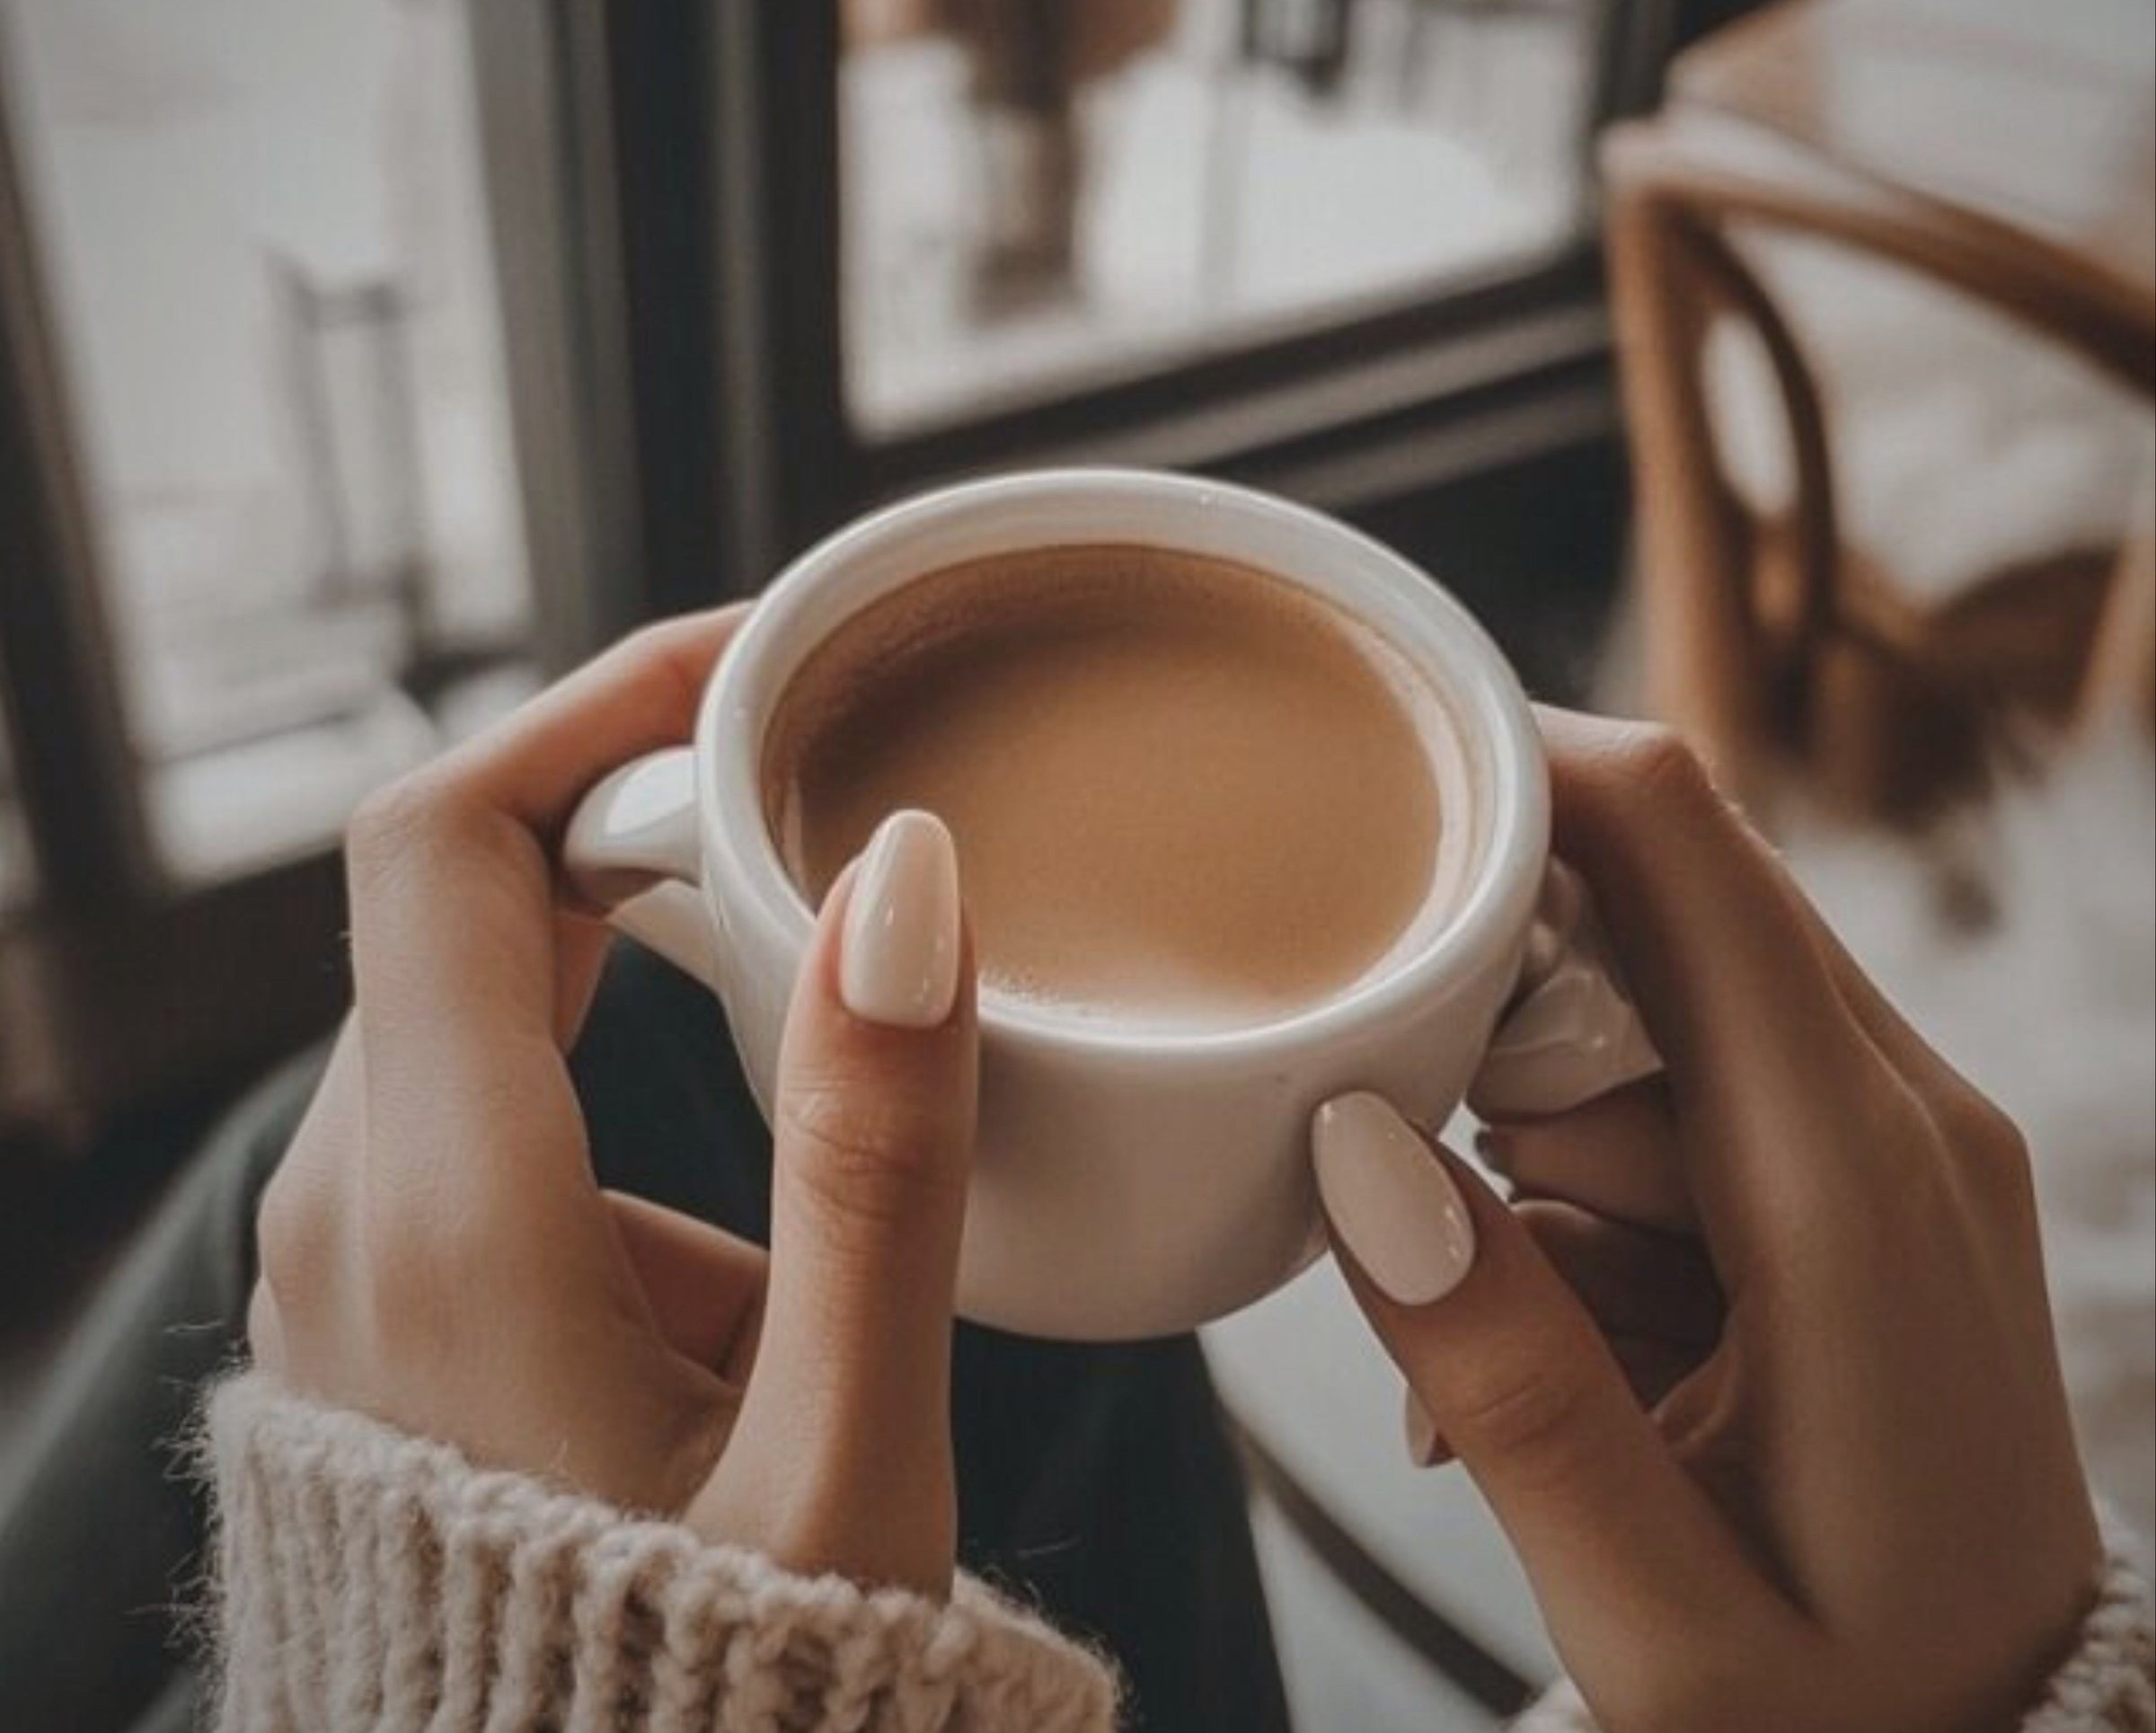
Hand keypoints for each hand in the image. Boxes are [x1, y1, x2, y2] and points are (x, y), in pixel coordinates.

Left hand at [248, 611, 977, 1594]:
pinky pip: (489, 1147)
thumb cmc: (707, 1708)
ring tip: (828, 1084)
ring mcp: (351, 1273)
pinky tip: (746, 1294)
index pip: (447, 839)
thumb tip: (901, 886)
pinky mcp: (389, 1322)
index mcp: (448, 1212)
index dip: (590, 709)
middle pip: (469, 908)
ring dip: (650, 1003)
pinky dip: (620, 1135)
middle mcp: (355, 1215)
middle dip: (646, 836)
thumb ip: (879, 1160)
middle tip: (818, 809)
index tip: (744, 667)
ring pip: (492, 1031)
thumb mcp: (844, 1450)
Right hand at [1314, 710, 2100, 1732]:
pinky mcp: (1864, 1167)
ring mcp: (1894, 1130)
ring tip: (1545, 1367)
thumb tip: (1359, 1146)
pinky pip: (1681, 1097)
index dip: (1523, 762)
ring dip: (1538, 1145)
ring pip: (1646, 1013)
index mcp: (1856, 1182)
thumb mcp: (1653, 1608)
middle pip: (1651, 904)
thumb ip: (1506, 1377)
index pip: (1686, 851)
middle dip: (1500, 1020)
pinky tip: (1587, 1353)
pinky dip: (1593, 1194)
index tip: (1365, 766)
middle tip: (1444, 1212)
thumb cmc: (1837, 1704)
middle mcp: (1900, 1109)